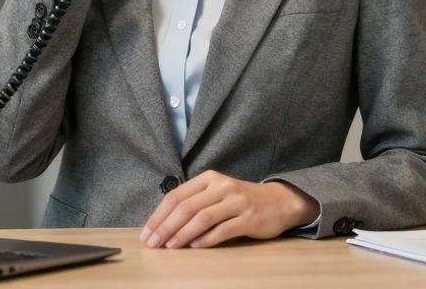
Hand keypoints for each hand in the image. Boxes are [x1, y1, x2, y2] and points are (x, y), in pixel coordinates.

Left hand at [139, 171, 317, 248]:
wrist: (279, 201)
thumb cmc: (241, 200)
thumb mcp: (217, 192)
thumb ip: (195, 202)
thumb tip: (164, 223)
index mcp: (209, 178)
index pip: (177, 196)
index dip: (159, 215)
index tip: (147, 232)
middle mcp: (221, 186)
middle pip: (187, 207)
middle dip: (166, 226)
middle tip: (153, 243)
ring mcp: (236, 202)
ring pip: (202, 218)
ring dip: (182, 234)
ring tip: (170, 246)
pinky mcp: (249, 218)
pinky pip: (223, 230)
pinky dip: (206, 239)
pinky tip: (194, 246)